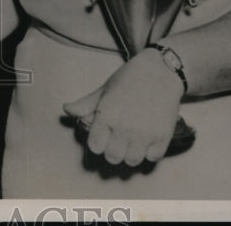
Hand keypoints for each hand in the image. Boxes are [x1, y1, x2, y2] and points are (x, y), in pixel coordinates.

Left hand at [63, 48, 183, 166]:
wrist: (161, 70)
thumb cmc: (130, 77)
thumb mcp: (105, 88)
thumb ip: (85, 104)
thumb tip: (66, 109)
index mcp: (107, 115)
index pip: (95, 147)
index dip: (97, 142)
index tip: (102, 135)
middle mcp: (125, 128)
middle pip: (113, 157)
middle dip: (112, 150)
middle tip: (116, 139)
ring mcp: (146, 134)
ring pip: (132, 161)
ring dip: (130, 153)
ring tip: (131, 140)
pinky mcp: (164, 137)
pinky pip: (153, 158)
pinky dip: (149, 152)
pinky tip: (147, 139)